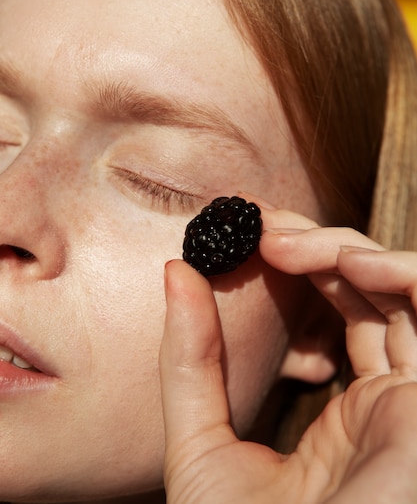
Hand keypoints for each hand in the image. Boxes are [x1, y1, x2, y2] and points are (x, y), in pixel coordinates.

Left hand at [159, 206, 416, 502]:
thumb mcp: (203, 446)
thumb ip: (190, 361)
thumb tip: (174, 273)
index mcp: (349, 411)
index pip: (337, 311)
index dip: (298, 262)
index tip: (246, 228)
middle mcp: (391, 398)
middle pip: (369, 293)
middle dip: (317, 244)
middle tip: (262, 224)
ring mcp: (415, 397)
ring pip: (402, 294)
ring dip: (350, 251)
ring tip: (289, 242)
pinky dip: (402, 276)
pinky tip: (351, 261)